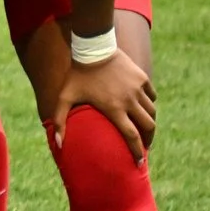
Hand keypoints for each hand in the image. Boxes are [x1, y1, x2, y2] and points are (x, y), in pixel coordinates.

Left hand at [53, 47, 155, 162]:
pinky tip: (144, 108)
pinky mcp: (142, 78)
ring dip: (149, 123)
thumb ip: (60, 121)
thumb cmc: (77, 75)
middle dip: (148, 140)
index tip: (139, 163)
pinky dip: (149, 104)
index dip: (137, 152)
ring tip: (144, 129)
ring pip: (152, 112)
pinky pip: (151, 96)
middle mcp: (130, 100)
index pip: (132, 137)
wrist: (93, 47)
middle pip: (148, 127)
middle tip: (144, 147)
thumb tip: (58, 145)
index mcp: (114, 109)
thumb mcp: (64, 97)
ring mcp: (138, 89)